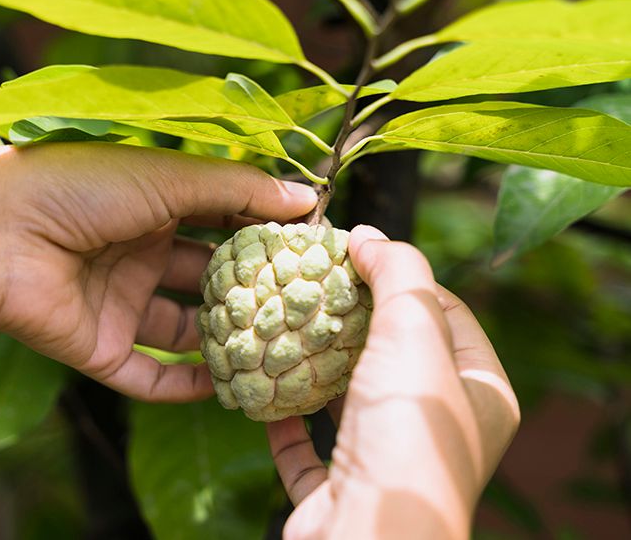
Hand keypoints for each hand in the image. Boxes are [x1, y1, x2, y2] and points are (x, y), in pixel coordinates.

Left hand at [0, 143, 314, 393]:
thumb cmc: (82, 189)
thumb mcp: (171, 176)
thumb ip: (238, 189)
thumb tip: (306, 197)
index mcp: (152, 206)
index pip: (221, 222)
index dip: (263, 233)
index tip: (312, 246)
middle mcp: (138, 255)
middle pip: (207, 280)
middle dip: (251, 291)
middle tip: (304, 304)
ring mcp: (119, 303)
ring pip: (185, 332)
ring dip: (225, 341)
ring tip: (277, 350)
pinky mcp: (100, 349)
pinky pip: (150, 376)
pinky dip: (186, 385)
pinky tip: (228, 387)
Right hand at [266, 226, 519, 538]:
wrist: (367, 538)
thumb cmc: (406, 434)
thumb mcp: (414, 334)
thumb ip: (398, 274)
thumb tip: (369, 236)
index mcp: (480, 393)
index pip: (448, 312)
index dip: (404, 276)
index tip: (358, 252)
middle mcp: (438, 429)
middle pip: (393, 353)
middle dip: (351, 317)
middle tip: (314, 282)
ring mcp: (387, 459)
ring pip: (348, 398)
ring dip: (315, 365)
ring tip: (284, 324)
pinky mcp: (339, 487)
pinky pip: (309, 446)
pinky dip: (287, 416)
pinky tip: (265, 388)